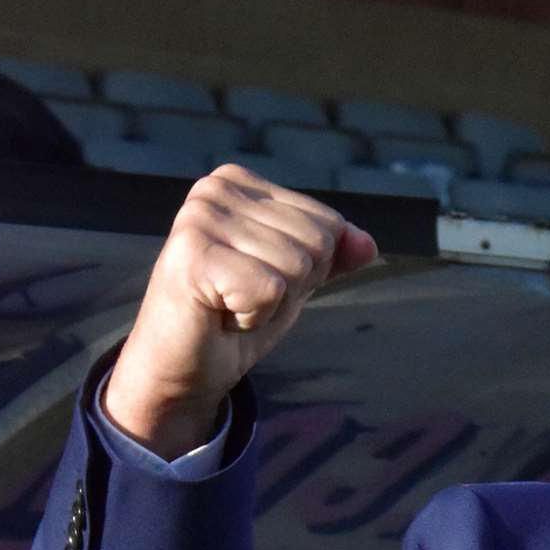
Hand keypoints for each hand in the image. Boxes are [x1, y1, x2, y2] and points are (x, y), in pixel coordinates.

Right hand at [104, 164, 377, 458]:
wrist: (182, 367)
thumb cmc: (234, 317)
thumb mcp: (294, 280)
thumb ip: (332, 256)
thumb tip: (368, 245)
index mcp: (239, 182)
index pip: (328, 223)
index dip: (307, 269)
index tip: (259, 280)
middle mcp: (215, 189)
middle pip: (316, 243)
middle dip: (291, 286)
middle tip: (243, 298)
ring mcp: (199, 218)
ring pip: (296, 266)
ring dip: (271, 303)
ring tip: (229, 304)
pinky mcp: (192, 254)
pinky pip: (269, 288)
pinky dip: (254, 315)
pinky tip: (219, 313)